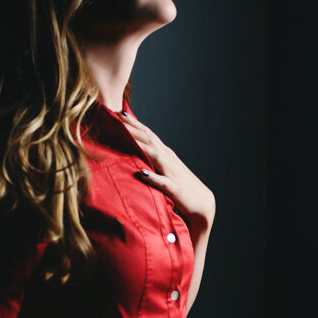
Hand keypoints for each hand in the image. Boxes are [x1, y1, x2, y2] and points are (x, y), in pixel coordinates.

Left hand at [120, 109, 215, 230]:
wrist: (202, 206)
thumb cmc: (180, 188)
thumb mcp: (163, 171)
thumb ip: (151, 161)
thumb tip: (133, 152)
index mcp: (165, 154)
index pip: (147, 135)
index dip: (134, 123)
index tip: (118, 112)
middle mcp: (168, 159)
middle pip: (149, 139)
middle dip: (132, 127)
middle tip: (115, 115)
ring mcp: (172, 172)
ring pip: (154, 155)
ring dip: (139, 144)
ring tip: (124, 135)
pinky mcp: (175, 188)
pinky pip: (163, 182)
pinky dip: (153, 177)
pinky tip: (143, 174)